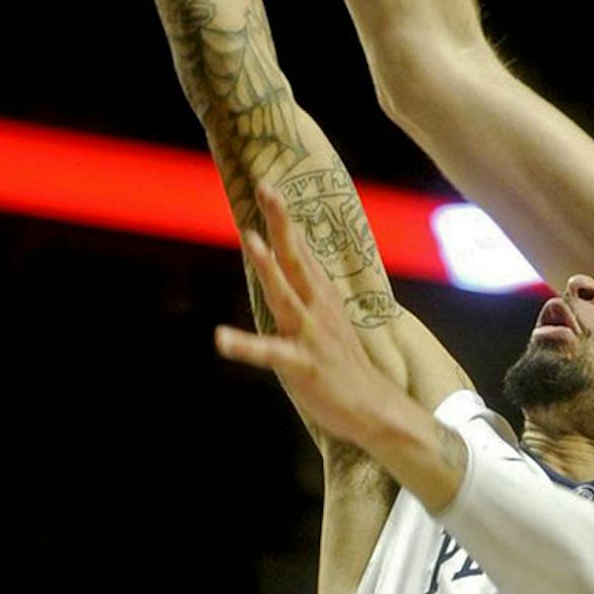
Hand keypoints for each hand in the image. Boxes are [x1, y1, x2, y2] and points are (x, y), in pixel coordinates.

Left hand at [217, 186, 438, 476]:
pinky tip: (221, 339)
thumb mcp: (324, 316)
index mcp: (320, 296)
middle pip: (296, 259)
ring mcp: (310, 334)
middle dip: (282, 225)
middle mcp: (316, 307)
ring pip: (287, 295)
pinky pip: (270, 353)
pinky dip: (245, 346)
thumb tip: (290, 258)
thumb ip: (306, 288)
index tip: (270, 187)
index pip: (300, 250)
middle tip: (267, 189)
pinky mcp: (301, 364)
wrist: (372, 407)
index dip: (285, 219)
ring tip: (251, 240)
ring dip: (269, 268)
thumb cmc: (341, 362)